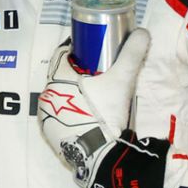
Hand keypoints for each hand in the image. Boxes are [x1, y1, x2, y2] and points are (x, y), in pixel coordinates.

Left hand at [37, 30, 167, 187]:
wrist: (100, 156)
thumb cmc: (106, 114)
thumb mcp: (122, 81)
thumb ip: (132, 55)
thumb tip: (143, 31)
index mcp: (56, 79)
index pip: (62, 55)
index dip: (77, 50)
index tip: (93, 50)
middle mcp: (45, 96)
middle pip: (61, 76)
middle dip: (78, 73)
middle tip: (99, 74)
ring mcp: (44, 116)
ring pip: (59, 97)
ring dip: (72, 93)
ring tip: (95, 96)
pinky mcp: (49, 134)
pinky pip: (58, 116)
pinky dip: (69, 112)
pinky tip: (86, 114)